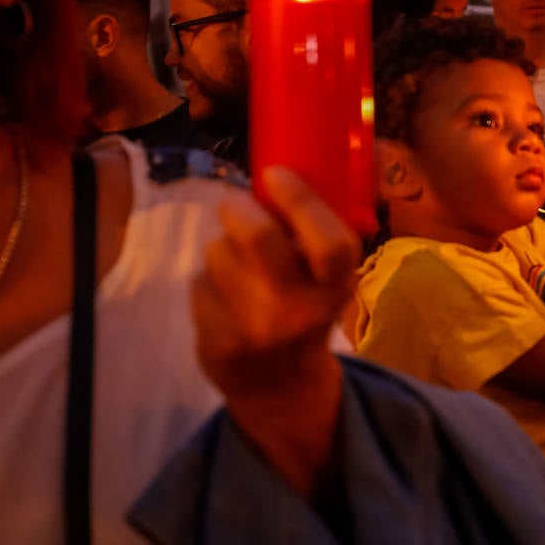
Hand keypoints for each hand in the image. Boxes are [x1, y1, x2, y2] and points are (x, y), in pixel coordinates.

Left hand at [193, 167, 358, 405]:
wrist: (281, 388)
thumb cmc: (306, 312)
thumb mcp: (331, 279)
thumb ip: (327, 228)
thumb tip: (345, 156)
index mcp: (337, 288)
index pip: (332, 243)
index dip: (301, 202)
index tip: (275, 174)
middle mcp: (299, 311)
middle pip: (258, 237)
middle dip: (239, 208)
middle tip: (237, 206)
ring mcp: (256, 330)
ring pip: (219, 253)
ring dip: (223, 247)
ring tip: (238, 263)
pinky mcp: (217, 342)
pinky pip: (199, 283)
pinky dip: (207, 280)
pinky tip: (223, 296)